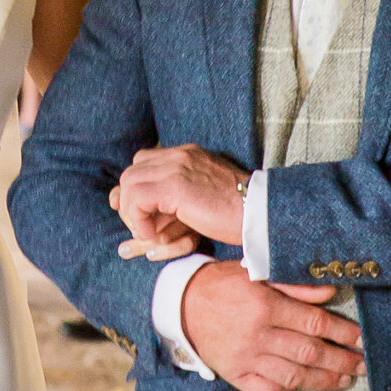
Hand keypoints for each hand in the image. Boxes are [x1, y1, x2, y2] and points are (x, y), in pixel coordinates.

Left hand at [114, 145, 248, 253]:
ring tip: (147, 233)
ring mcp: (177, 168)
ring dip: (131, 212)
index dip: (136, 188)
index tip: (138, 212)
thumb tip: (148, 206)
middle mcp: (180, 155)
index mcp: (188, 155)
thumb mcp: (203, 197)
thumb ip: (176, 196)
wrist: (262, 213)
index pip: (144, 162)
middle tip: (141, 226)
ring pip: (129, 183)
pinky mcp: (175, 187)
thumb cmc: (237, 212)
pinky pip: (137, 199)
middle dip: (128, 201)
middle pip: (133, 171)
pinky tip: (152, 235)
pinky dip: (137, 219)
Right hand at [178, 260, 362, 390]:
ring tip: (344, 379)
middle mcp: (257, 335)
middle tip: (362, 365)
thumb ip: (294, 285)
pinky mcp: (234, 374)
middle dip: (341, 361)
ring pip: (293, 376)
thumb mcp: (256, 272)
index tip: (361, 339)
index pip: (314, 323)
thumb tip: (329, 293)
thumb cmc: (223, 284)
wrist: (182, 304)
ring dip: (324, 380)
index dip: (342, 333)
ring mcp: (246, 358)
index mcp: (265, 305)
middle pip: (309, 353)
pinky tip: (301, 389)